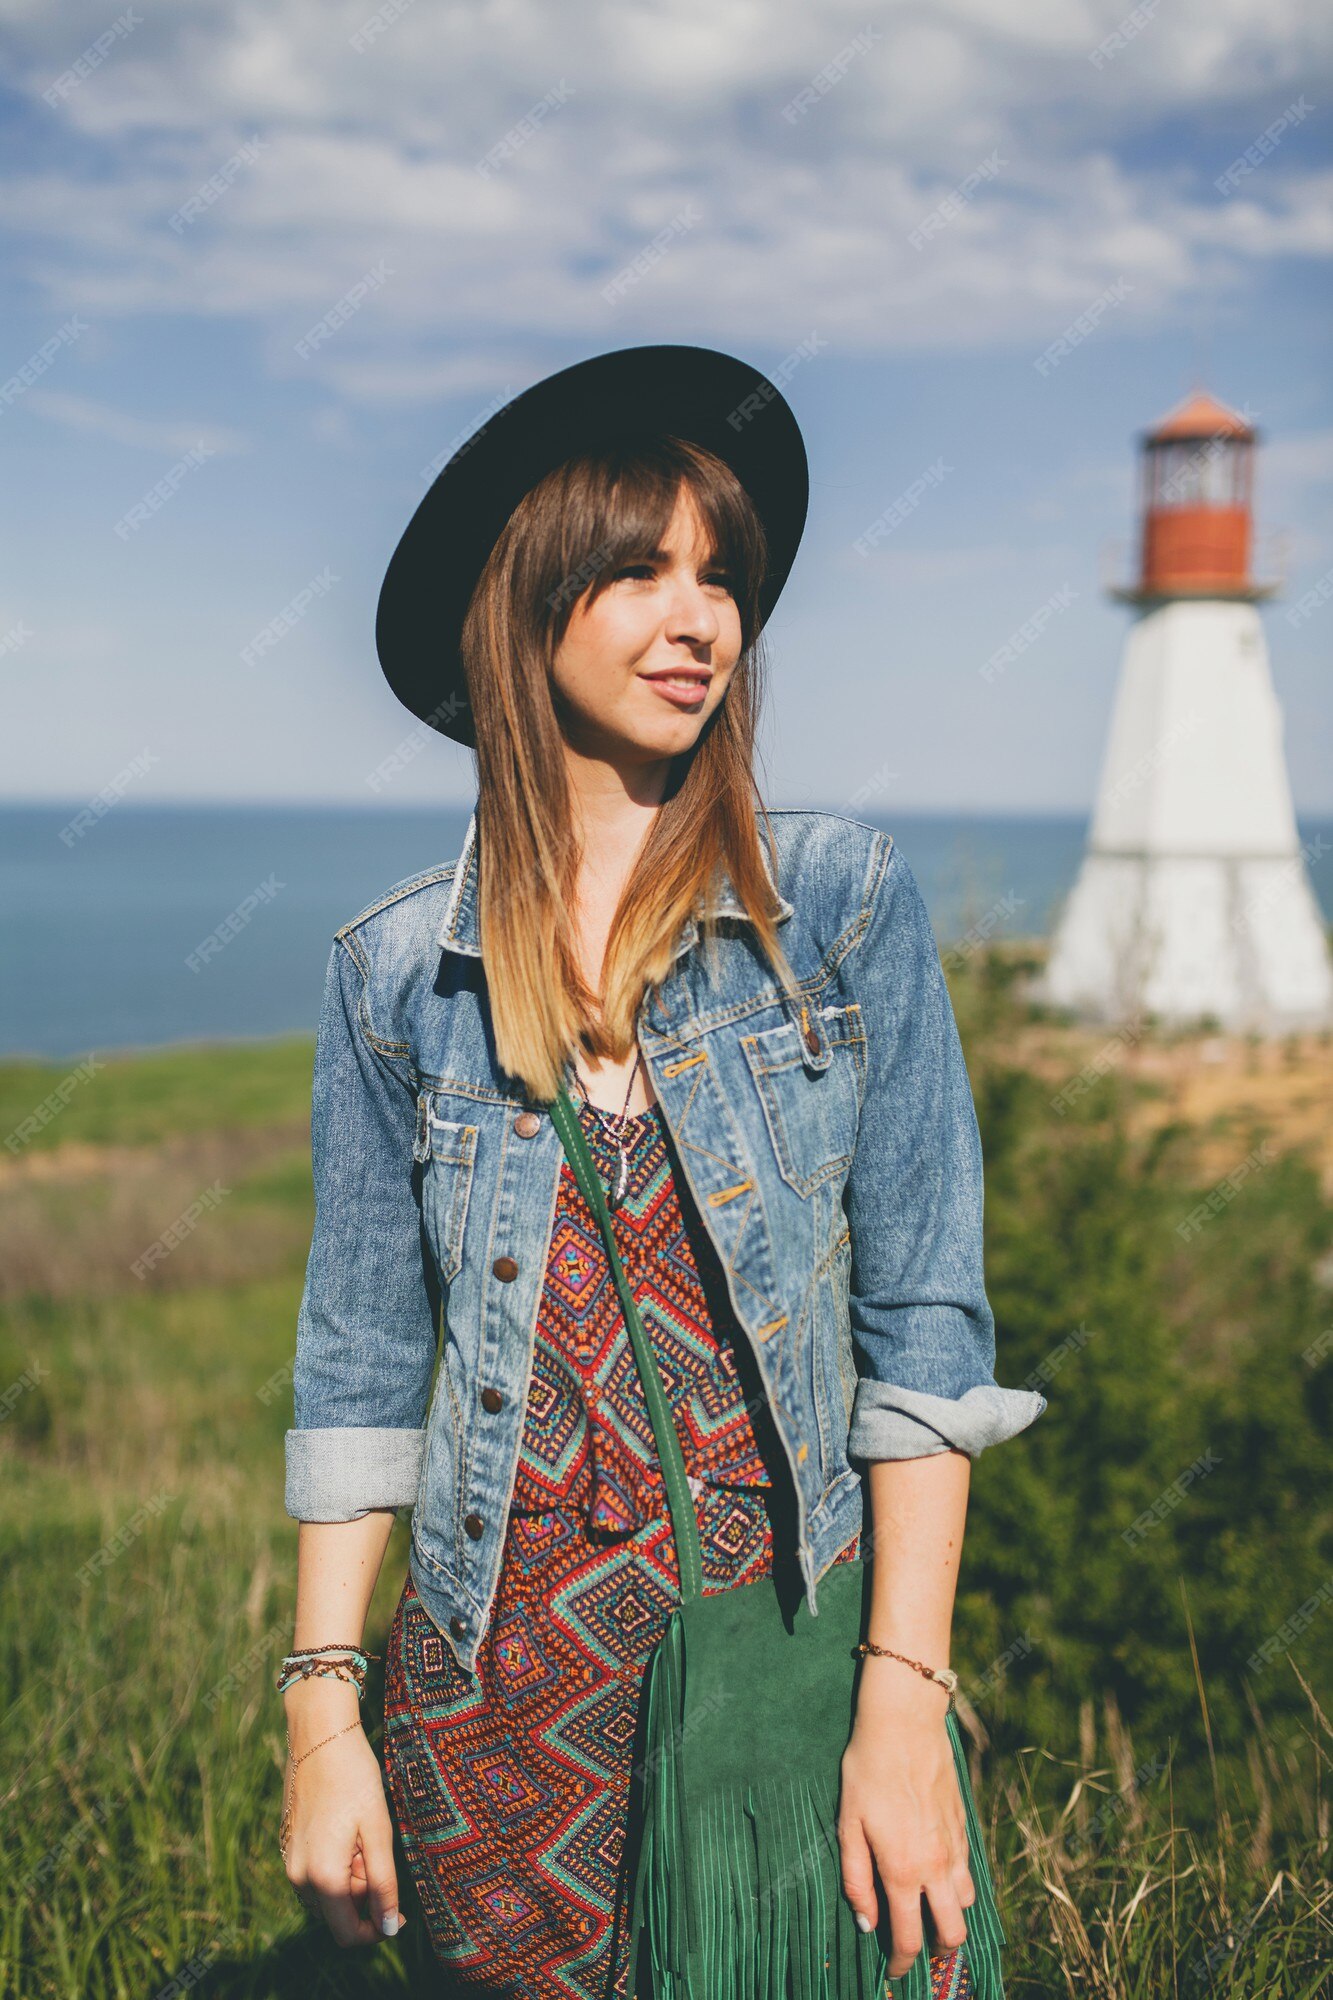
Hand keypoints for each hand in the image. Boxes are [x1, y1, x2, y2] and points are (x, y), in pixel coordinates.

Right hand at [281, 1686, 405, 1946]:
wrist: (320, 1735)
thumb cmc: (355, 1777)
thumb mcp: (379, 1830)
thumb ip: (383, 1883)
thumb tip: (390, 1928)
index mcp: (321, 1876)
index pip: (348, 1933)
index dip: (378, 1930)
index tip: (402, 1913)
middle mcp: (298, 1877)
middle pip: (339, 1912)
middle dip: (364, 1892)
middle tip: (375, 1844)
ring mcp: (289, 1861)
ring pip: (328, 1893)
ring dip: (351, 1876)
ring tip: (361, 1832)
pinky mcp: (288, 1846)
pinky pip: (316, 1873)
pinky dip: (336, 1863)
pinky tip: (346, 1827)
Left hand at [836, 1668, 973, 1978]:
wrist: (905, 1723)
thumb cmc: (867, 1770)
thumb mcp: (848, 1824)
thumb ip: (856, 1878)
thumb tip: (867, 1922)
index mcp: (903, 1871)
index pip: (909, 1938)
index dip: (901, 1963)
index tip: (894, 1971)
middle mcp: (936, 1866)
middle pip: (953, 1934)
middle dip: (938, 1952)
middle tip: (919, 1948)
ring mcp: (955, 1847)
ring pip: (966, 1903)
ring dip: (951, 1914)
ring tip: (929, 1909)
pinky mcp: (964, 1826)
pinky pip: (968, 1870)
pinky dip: (957, 1883)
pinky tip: (938, 1872)